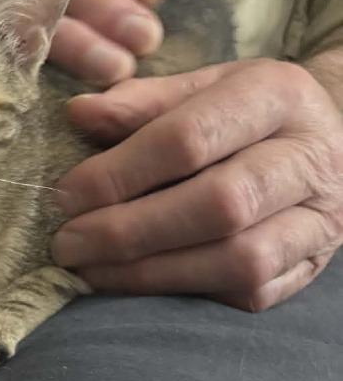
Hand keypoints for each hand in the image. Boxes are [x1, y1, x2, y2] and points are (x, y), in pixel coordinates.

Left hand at [50, 59, 342, 310]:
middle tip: (68, 245)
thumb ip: (140, 102)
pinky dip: (186, 293)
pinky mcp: (312, 266)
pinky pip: (250, 292)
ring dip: (152, 273)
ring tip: (91, 272)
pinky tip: (135, 285)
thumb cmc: (241, 112)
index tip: (64, 198)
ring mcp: (322, 219)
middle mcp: (310, 158)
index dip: (118, 174)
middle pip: (218, 206)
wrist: (327, 139)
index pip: (188, 139)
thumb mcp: (198, 87)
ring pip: (240, 260)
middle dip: (129, 231)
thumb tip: (78, 114)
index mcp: (275, 95)